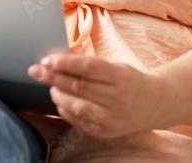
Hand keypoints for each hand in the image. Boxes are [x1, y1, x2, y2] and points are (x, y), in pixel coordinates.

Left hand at [28, 53, 160, 137]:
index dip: (65, 63)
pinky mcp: (106, 132)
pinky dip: (66, 110)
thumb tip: (59, 61)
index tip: (47, 59)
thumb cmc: (130, 80)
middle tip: (36, 70)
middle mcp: (117, 99)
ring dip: (59, 95)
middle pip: (79, 87)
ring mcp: (112, 118)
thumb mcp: (117, 67)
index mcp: (121, 77)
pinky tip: (60, 101)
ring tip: (51, 86)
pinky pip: (80, 121)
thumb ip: (91, 67)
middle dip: (53, 77)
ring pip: (77, 106)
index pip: (88, 68)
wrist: (155, 104)